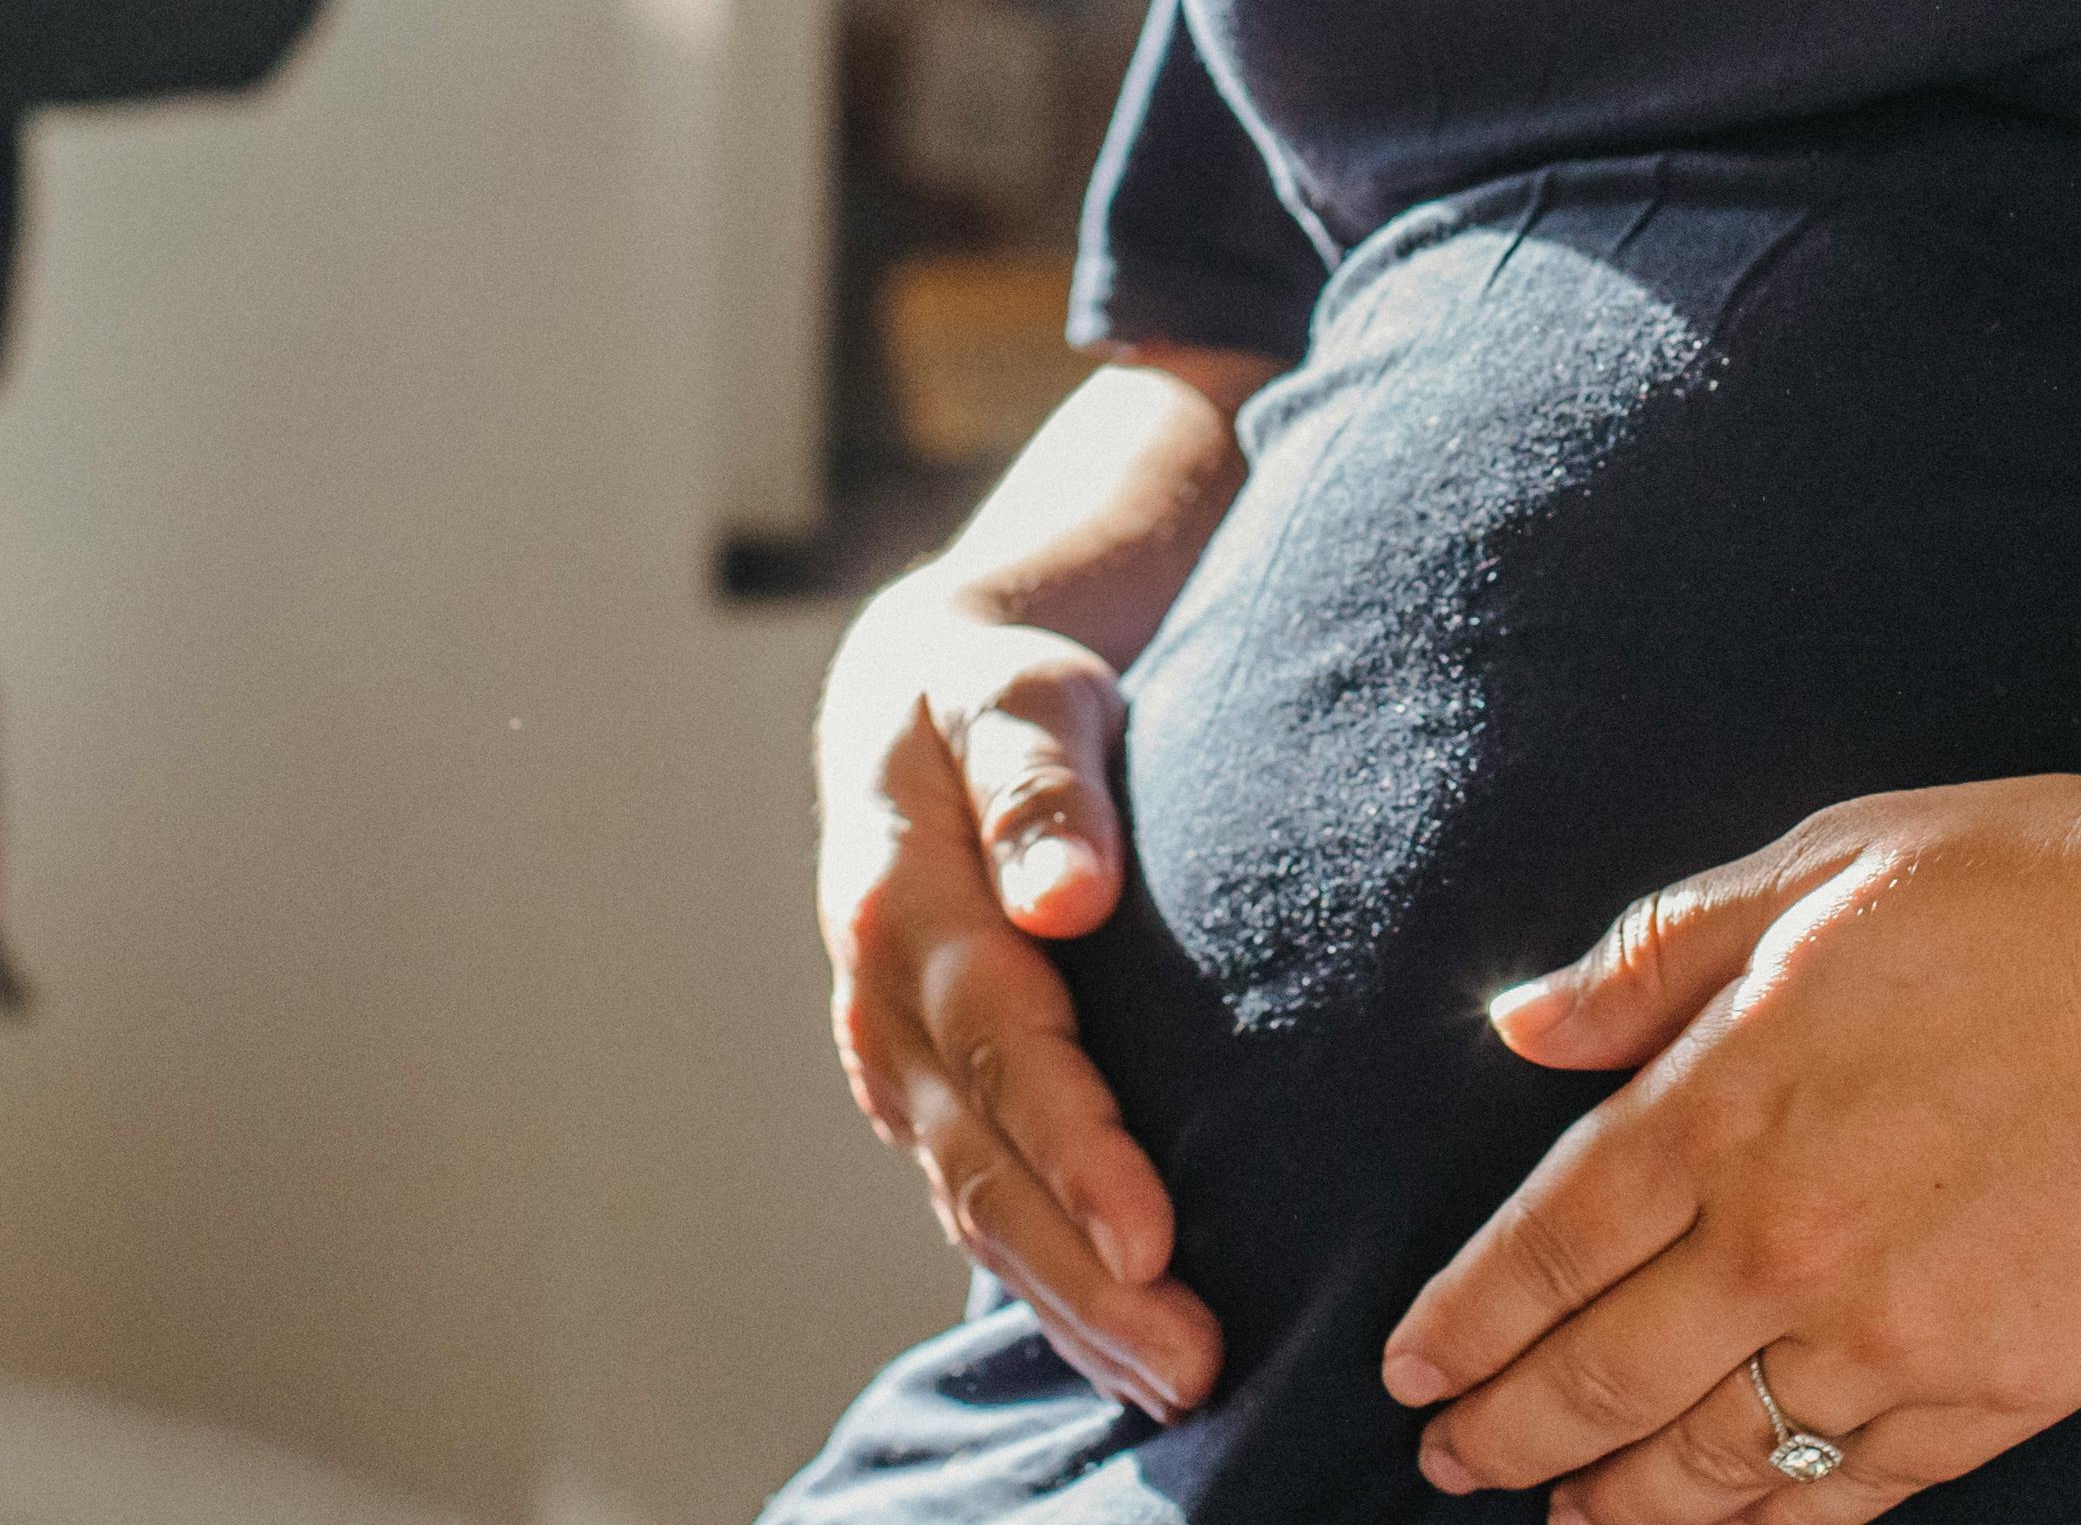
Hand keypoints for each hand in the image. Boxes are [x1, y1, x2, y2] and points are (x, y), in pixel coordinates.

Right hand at [816, 586, 1223, 1423]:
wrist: (909, 714)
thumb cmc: (990, 695)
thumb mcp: (1017, 697)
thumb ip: (1039, 783)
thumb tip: (1067, 894)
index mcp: (903, 910)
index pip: (1002, 1050)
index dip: (1075, 1151)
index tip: (1155, 1239)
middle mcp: (886, 1011)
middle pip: (986, 1166)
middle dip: (1086, 1277)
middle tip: (1194, 1363)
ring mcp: (900, 1069)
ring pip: (978, 1210)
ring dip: (1073, 1308)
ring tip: (1181, 1383)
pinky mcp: (930, 1100)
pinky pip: (982, 1208)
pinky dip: (1048, 1286)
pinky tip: (1123, 1352)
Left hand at [1379, 761, 2080, 1515]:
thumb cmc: (2044, 893)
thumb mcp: (1826, 865)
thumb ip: (1661, 957)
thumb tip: (1525, 1025)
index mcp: (1730, 1102)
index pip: (1549, 1249)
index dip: (1466, 1322)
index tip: (1411, 1366)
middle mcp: (1787, 1242)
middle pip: (1601, 1379)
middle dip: (1507, 1433)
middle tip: (1450, 1462)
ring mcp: (1892, 1338)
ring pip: (1711, 1463)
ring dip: (1617, 1503)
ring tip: (1562, 1516)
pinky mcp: (1995, 1396)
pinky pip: (1848, 1495)